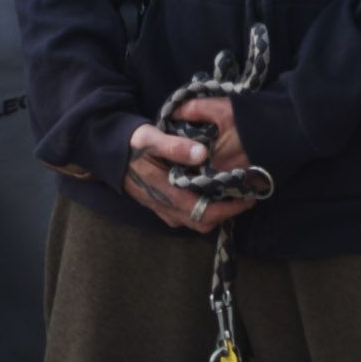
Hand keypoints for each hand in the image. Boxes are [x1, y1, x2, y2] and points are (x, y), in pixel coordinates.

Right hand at [122, 104, 255, 230]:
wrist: (111, 153)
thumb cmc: (133, 145)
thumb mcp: (151, 139)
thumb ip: (175, 146)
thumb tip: (202, 154)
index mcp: (168, 195)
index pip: (206, 213)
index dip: (230, 208)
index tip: (249, 196)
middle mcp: (167, 208)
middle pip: (205, 222)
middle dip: (227, 212)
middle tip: (246, 193)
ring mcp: (164, 210)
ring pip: (197, 221)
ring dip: (217, 210)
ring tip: (234, 191)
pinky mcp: (163, 206)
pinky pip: (189, 215)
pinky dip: (205, 208)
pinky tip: (215, 189)